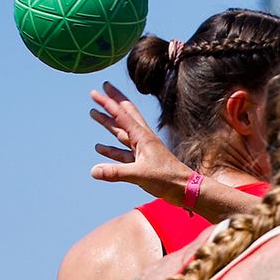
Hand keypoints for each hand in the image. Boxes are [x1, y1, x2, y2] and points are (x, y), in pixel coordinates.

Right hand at [89, 82, 194, 202]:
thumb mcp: (140, 175)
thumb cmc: (167, 178)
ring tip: (93, 113)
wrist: (185, 188)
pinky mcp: (142, 162)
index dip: (107, 102)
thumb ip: (116, 172)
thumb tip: (93, 171)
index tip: (95, 91)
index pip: (121, 115)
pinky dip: (111, 149)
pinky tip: (99, 147)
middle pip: (123, 116)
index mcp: (143, 137)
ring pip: (121, 133)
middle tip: (99, 91)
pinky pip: (122, 153)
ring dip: (108, 124)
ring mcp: (142, 150)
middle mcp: (142, 139)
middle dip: (111, 103)